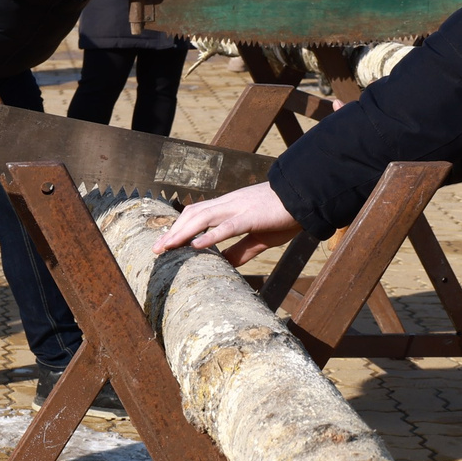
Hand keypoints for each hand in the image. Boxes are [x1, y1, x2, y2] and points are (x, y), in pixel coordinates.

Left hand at [152, 181, 300, 265]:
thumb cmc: (284, 216)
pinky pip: (226, 227)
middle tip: (156, 249)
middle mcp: (229, 205)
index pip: (197, 215)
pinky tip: (195, 245)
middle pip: (192, 215)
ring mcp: (238, 208)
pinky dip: (209, 236)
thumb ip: (242, 250)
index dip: (179, 227)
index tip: (165, 242)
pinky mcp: (251, 216)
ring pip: (202, 218)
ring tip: (167, 247)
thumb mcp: (260, 237)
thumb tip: (227, 263)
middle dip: (173, 231)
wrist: (305, 197)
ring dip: (182, 233)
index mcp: (230, 208)